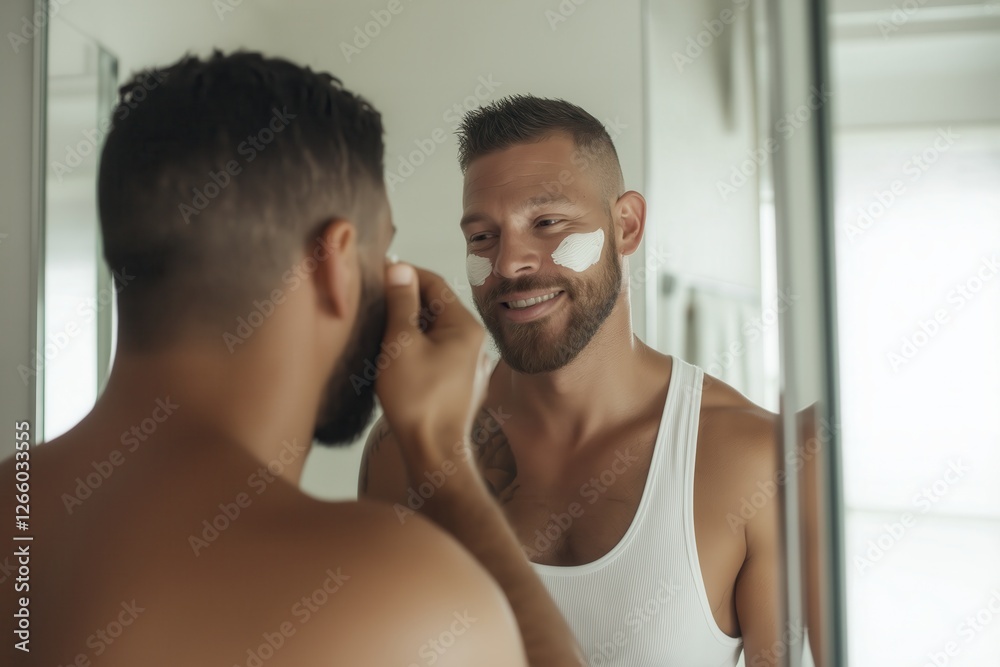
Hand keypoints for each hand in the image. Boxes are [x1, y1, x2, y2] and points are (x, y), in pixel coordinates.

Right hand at [374, 263, 489, 468]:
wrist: (434, 454)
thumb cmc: (417, 400)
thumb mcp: (400, 344)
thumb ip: (401, 303)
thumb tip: (399, 268)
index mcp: (466, 326)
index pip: (434, 283)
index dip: (403, 275)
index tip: (377, 275)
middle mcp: (475, 343)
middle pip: (436, 307)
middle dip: (405, 302)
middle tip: (373, 304)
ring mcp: (470, 366)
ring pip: (435, 333)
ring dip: (409, 327)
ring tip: (380, 332)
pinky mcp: (461, 386)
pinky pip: (438, 355)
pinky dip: (416, 350)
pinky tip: (395, 360)